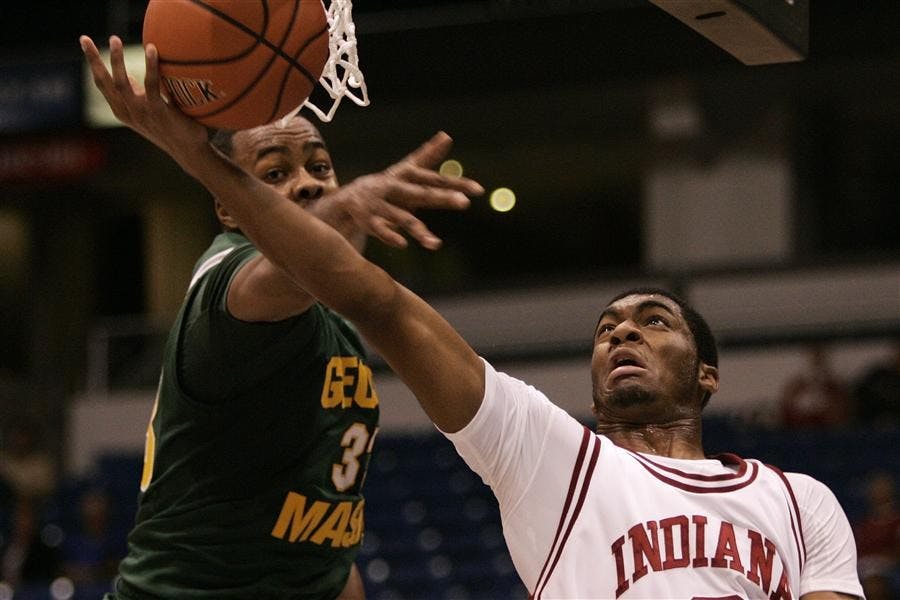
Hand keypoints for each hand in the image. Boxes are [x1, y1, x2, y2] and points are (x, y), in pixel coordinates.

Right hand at [79, 35, 208, 163]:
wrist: (190, 151)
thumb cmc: (172, 127)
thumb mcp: (148, 110)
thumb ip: (137, 94)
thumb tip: (128, 75)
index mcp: (122, 111)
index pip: (102, 84)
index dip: (92, 63)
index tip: (84, 41)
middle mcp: (128, 112)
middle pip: (103, 82)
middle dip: (92, 59)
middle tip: (84, 38)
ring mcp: (141, 113)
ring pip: (121, 83)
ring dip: (116, 60)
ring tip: (114, 40)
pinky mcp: (158, 112)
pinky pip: (151, 85)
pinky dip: (150, 65)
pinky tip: (152, 49)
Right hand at [324, 132, 483, 249]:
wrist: (348, 199)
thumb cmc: (386, 186)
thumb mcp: (406, 171)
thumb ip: (427, 156)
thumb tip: (447, 135)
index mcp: (405, 176)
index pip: (435, 179)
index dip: (456, 183)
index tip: (478, 190)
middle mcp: (394, 188)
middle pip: (421, 194)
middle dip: (442, 198)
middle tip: (465, 203)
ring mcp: (380, 204)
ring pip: (402, 218)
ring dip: (419, 230)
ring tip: (435, 245)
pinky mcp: (367, 220)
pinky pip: (379, 230)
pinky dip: (389, 236)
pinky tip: (403, 245)